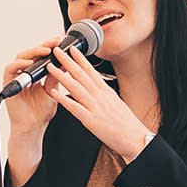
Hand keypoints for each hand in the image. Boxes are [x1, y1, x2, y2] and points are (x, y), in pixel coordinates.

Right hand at [1, 40, 61, 184]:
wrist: (32, 127)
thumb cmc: (41, 113)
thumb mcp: (53, 90)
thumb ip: (56, 76)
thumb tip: (65, 61)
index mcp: (36, 74)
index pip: (41, 56)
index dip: (49, 47)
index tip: (60, 42)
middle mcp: (24, 74)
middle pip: (31, 53)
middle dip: (43, 46)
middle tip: (54, 42)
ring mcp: (16, 78)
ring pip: (20, 57)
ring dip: (33, 52)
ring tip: (45, 51)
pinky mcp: (8, 83)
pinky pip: (10, 69)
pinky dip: (19, 64)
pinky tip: (30, 63)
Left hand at [44, 45, 152, 161]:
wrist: (135, 137)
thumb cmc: (127, 123)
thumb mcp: (116, 103)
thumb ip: (104, 95)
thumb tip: (97, 89)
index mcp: (106, 92)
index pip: (91, 71)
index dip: (81, 59)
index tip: (73, 49)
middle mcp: (100, 96)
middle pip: (81, 75)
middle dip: (68, 61)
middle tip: (57, 50)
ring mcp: (95, 107)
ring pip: (75, 87)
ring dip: (62, 76)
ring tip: (51, 67)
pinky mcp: (90, 120)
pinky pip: (74, 107)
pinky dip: (63, 99)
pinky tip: (54, 93)